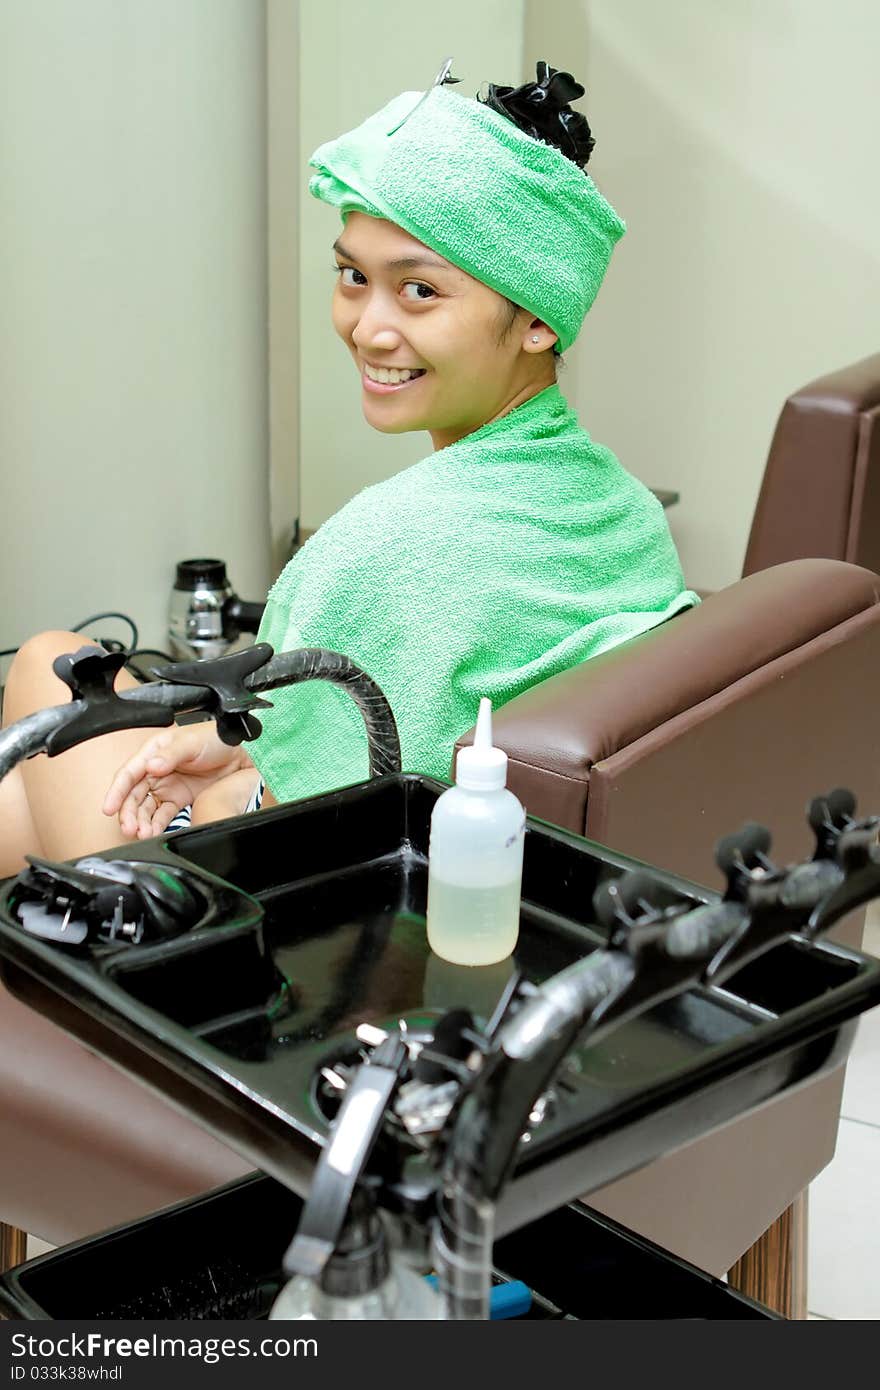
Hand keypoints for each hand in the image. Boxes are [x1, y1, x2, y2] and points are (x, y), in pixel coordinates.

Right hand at [103, 722, 251, 839]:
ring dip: (139, 821)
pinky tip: (151, 833)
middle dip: (127, 812)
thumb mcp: (191, 742)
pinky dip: (154, 825)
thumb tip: (152, 766)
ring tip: (140, 833)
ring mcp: (166, 786)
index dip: (116, 791)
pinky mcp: (177, 799)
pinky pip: (161, 815)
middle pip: (133, 795)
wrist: (239, 755)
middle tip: (128, 827)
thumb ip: (171, 755)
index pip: (128, 773)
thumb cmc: (214, 739)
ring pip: (144, 807)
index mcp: (153, 752)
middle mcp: (155, 770)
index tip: (109, 808)